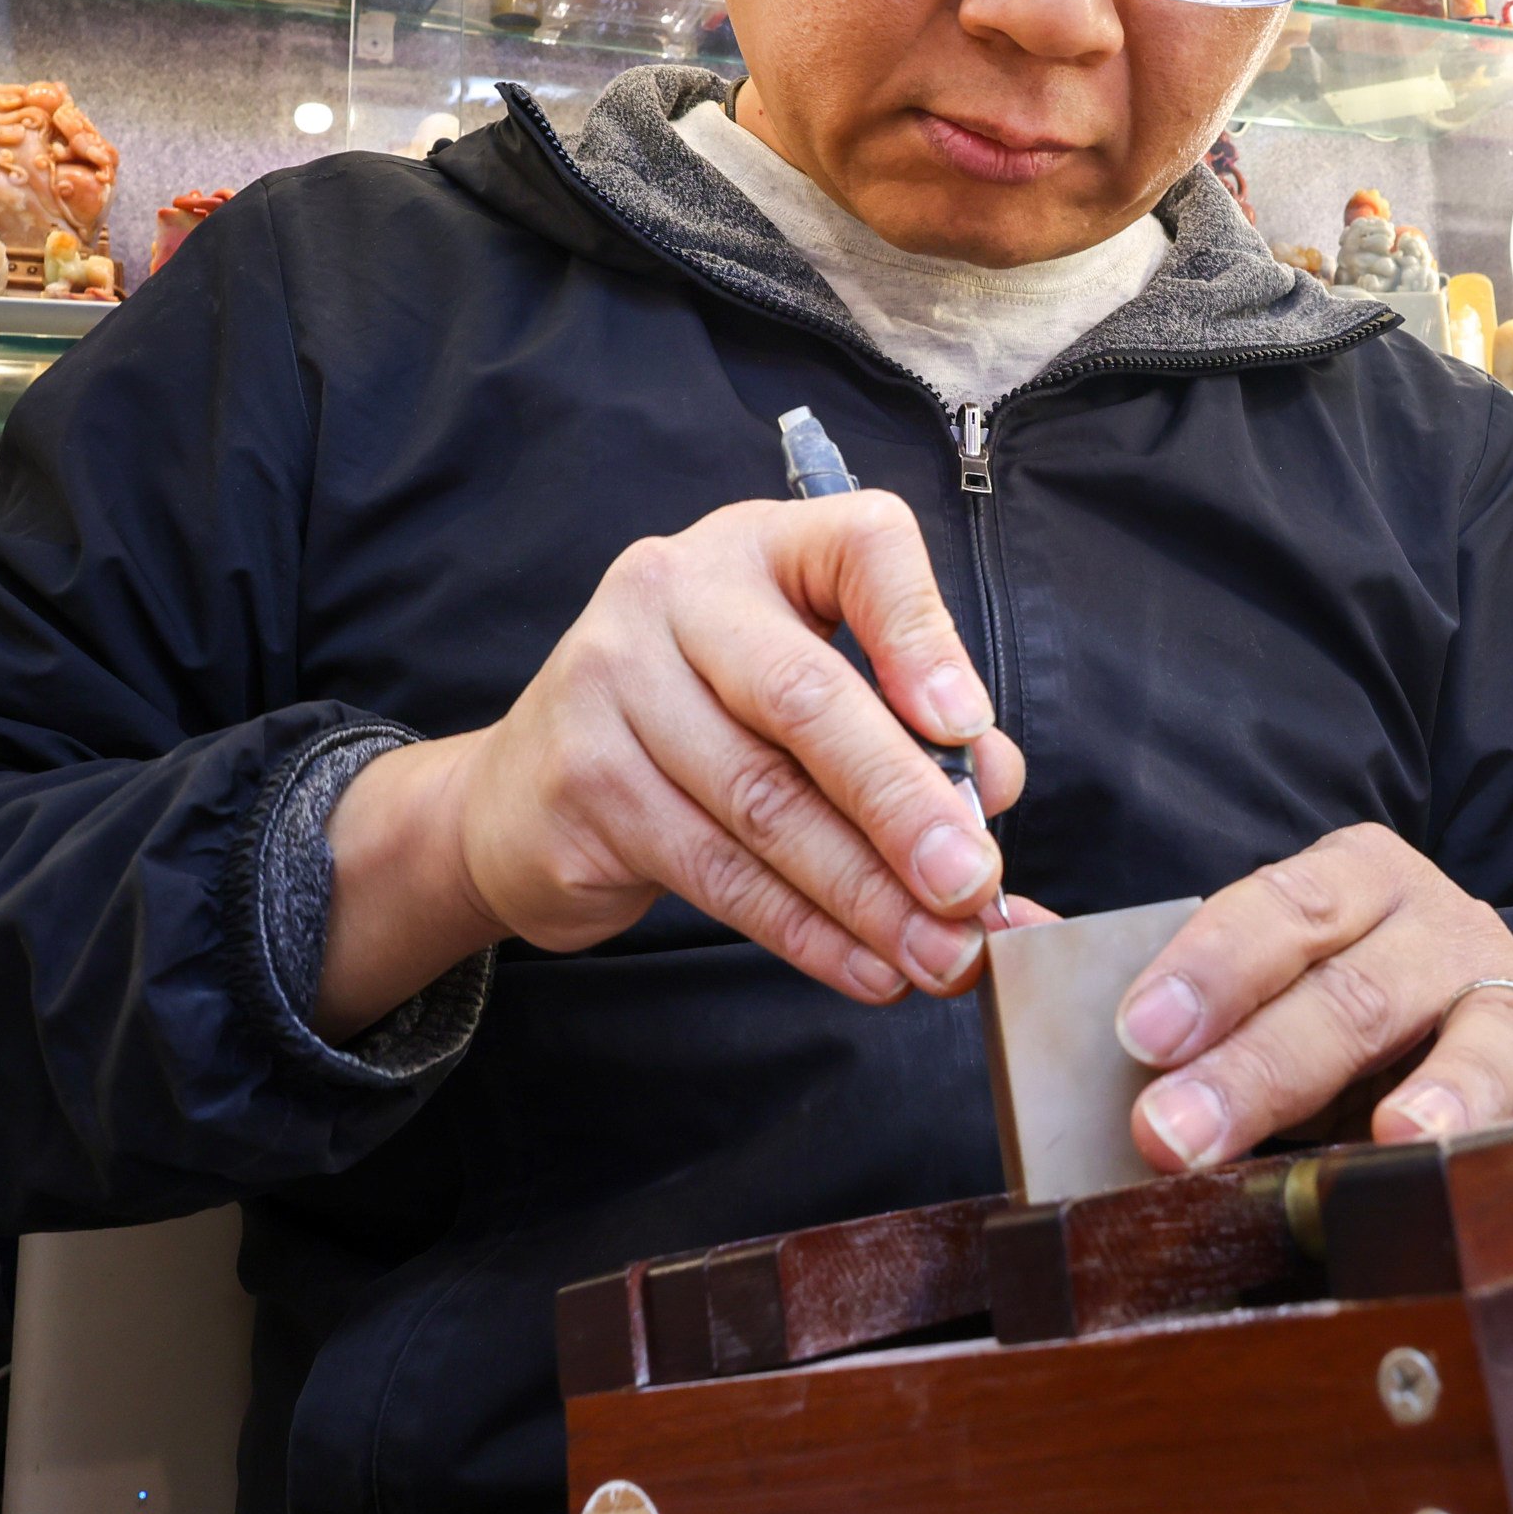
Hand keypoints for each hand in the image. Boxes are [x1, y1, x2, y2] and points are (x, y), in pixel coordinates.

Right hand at [316, 492, 1023, 1033]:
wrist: (519, 793)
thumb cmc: (697, 725)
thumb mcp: (801, 687)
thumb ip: (902, 722)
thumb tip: (993, 786)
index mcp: (758, 547)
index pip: (859, 547)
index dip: (922, 637)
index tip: (971, 727)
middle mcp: (674, 594)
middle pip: (804, 699)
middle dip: (901, 804)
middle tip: (972, 882)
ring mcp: (611, 685)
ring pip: (764, 804)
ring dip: (867, 896)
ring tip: (942, 954)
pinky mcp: (582, 786)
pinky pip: (718, 873)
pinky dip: (806, 931)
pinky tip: (866, 966)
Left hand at [1112, 822, 1512, 1171]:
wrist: (1451, 985)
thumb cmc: (1323, 988)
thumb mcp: (1245, 962)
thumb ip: (1139, 965)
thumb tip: (991, 937)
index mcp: (1346, 881)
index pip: (1271, 913)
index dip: (1205, 970)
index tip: (1142, 1032)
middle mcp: (1434, 922)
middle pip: (1353, 993)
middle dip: (1263, 1066)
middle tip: (1179, 1134)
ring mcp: (1510, 986)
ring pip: (1479, 1032)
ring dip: (1444, 1090)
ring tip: (1406, 1138)